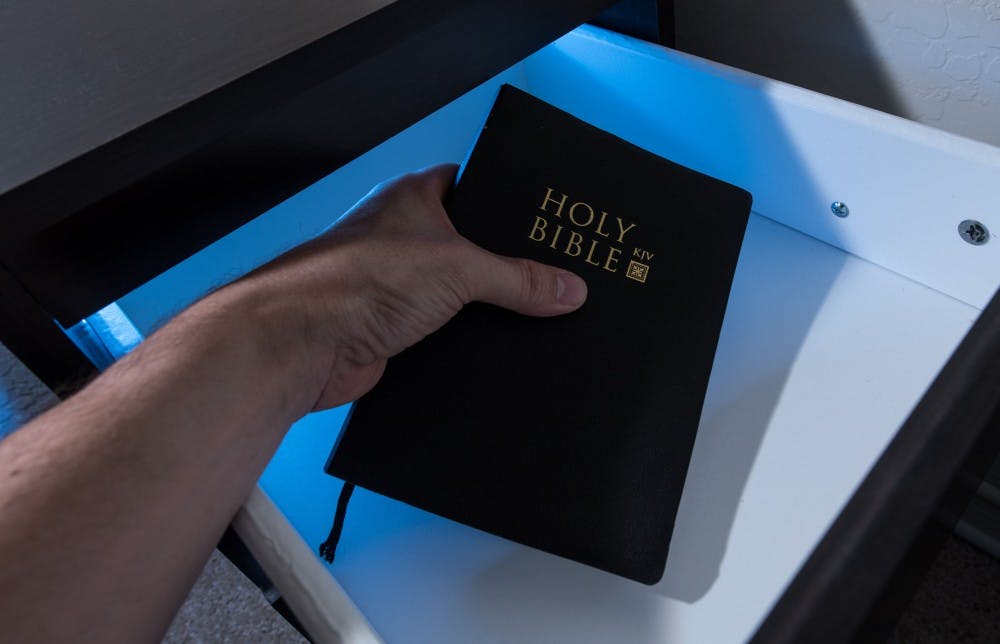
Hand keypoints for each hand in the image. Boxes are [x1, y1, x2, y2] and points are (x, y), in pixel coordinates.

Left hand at [229, 164, 587, 413]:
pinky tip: (493, 349)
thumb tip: (566, 287)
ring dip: (485, 309)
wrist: (301, 343)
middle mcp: (404, 239)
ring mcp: (397, 286)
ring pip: (459, 295)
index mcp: (414, 200)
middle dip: (506, 266)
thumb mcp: (459, 268)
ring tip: (531, 315)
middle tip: (552, 276)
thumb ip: (519, 279)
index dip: (510, 201)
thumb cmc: (354, 281)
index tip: (549, 220)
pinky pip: (445, 333)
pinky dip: (467, 341)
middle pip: (472, 247)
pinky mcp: (394, 330)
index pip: (474, 186)